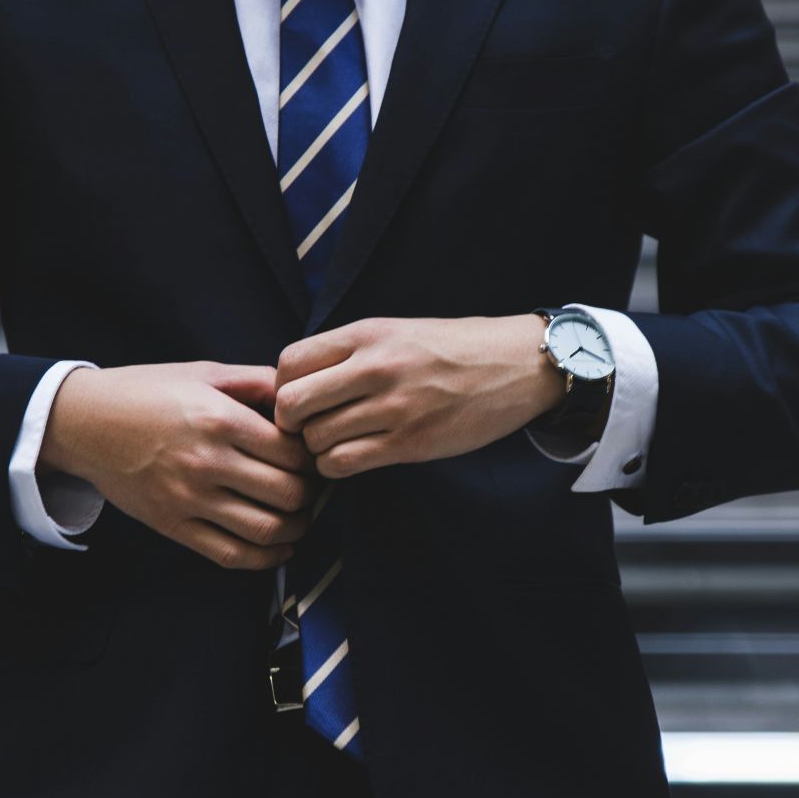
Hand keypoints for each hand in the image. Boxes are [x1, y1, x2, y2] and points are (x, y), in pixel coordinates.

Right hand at [39, 362, 318, 568]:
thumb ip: (256, 381)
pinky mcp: (172, 525)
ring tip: (300, 517)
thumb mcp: (203, 373)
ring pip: (266, 529)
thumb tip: (301, 394)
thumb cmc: (146, 392)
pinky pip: (230, 554)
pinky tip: (279, 547)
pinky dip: (265, 558)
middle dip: (310, 494)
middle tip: (312, 487)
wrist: (84, 422)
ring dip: (296, 528)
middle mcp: (206, 461)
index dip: (313, 457)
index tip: (312, 456)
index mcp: (219, 419)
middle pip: (288, 493)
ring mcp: (188, 498)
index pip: (292, 452)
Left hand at [273, 316, 565, 478]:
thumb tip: (296, 381)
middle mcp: (375, 367)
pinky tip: (352, 457)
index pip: (289, 362)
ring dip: (316, 448)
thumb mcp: (396, 331)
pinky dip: (336, 466)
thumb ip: (349, 352)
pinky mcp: (410, 443)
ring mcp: (393, 407)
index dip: (282, 386)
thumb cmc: (452, 349)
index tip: (300, 398)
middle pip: (291, 404)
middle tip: (308, 428)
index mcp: (367, 334)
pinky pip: (343, 463)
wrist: (516, 365)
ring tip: (336, 442)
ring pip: (315, 440)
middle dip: (291, 423)